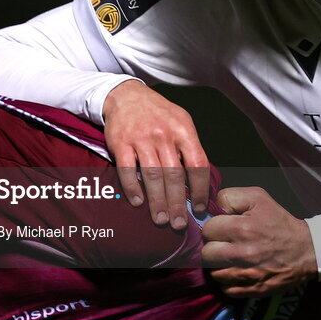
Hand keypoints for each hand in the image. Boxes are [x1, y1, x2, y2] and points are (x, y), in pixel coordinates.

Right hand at [102, 80, 212, 229]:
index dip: (200, 189)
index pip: (197, 164)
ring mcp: (141, 138)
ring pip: (152, 176)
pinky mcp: (120, 142)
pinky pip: (127, 170)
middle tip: (179, 223)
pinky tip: (137, 202)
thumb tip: (199, 182)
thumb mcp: (181, 122)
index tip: (199, 207)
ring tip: (161, 219)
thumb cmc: (158, 113)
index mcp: (183, 130)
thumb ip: (189, 148)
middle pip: (174, 175)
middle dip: (177, 203)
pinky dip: (132, 188)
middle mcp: (163, 134)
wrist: (126, 95)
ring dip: (157, 201)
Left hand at [200, 186, 317, 297]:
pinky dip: (227, 282)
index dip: (213, 228)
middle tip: (223, 245)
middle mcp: (242, 254)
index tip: (222, 229)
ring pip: (213, 274)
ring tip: (228, 259)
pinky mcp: (253, 290)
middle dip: (212, 248)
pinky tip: (236, 272)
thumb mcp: (257, 197)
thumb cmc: (279, 222)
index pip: (207, 229)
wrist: (307, 249)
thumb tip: (210, 208)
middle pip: (205, 254)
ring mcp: (247, 275)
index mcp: (242, 228)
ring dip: (218, 266)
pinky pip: (225, 289)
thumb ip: (229, 198)